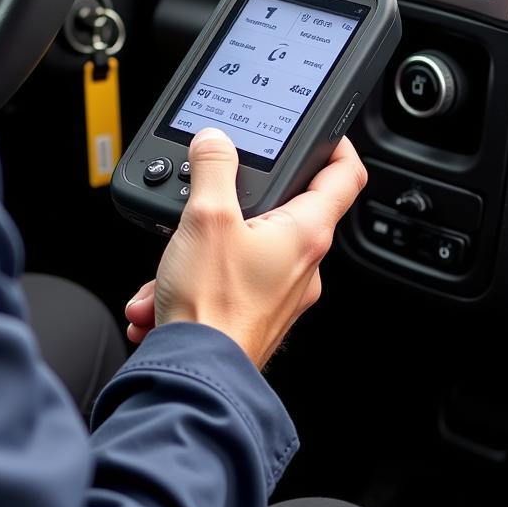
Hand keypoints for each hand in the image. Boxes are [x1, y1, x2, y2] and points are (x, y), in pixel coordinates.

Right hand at [124, 130, 366, 367]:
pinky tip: (162, 293)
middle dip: (227, 205)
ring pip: (240, 247)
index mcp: (305, 232)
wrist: (196, 376)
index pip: (345, 174)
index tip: (320, 130)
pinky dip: (191, 279)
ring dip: (196, 251)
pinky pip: (224, 280)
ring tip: (169, 265)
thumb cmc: (213, 306)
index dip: (335, 144)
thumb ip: (212, 169)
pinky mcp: (254, 313)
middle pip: (279, 209)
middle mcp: (302, 263)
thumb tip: (215, 142)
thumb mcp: (206, 217)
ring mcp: (279, 292)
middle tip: (202, 201)